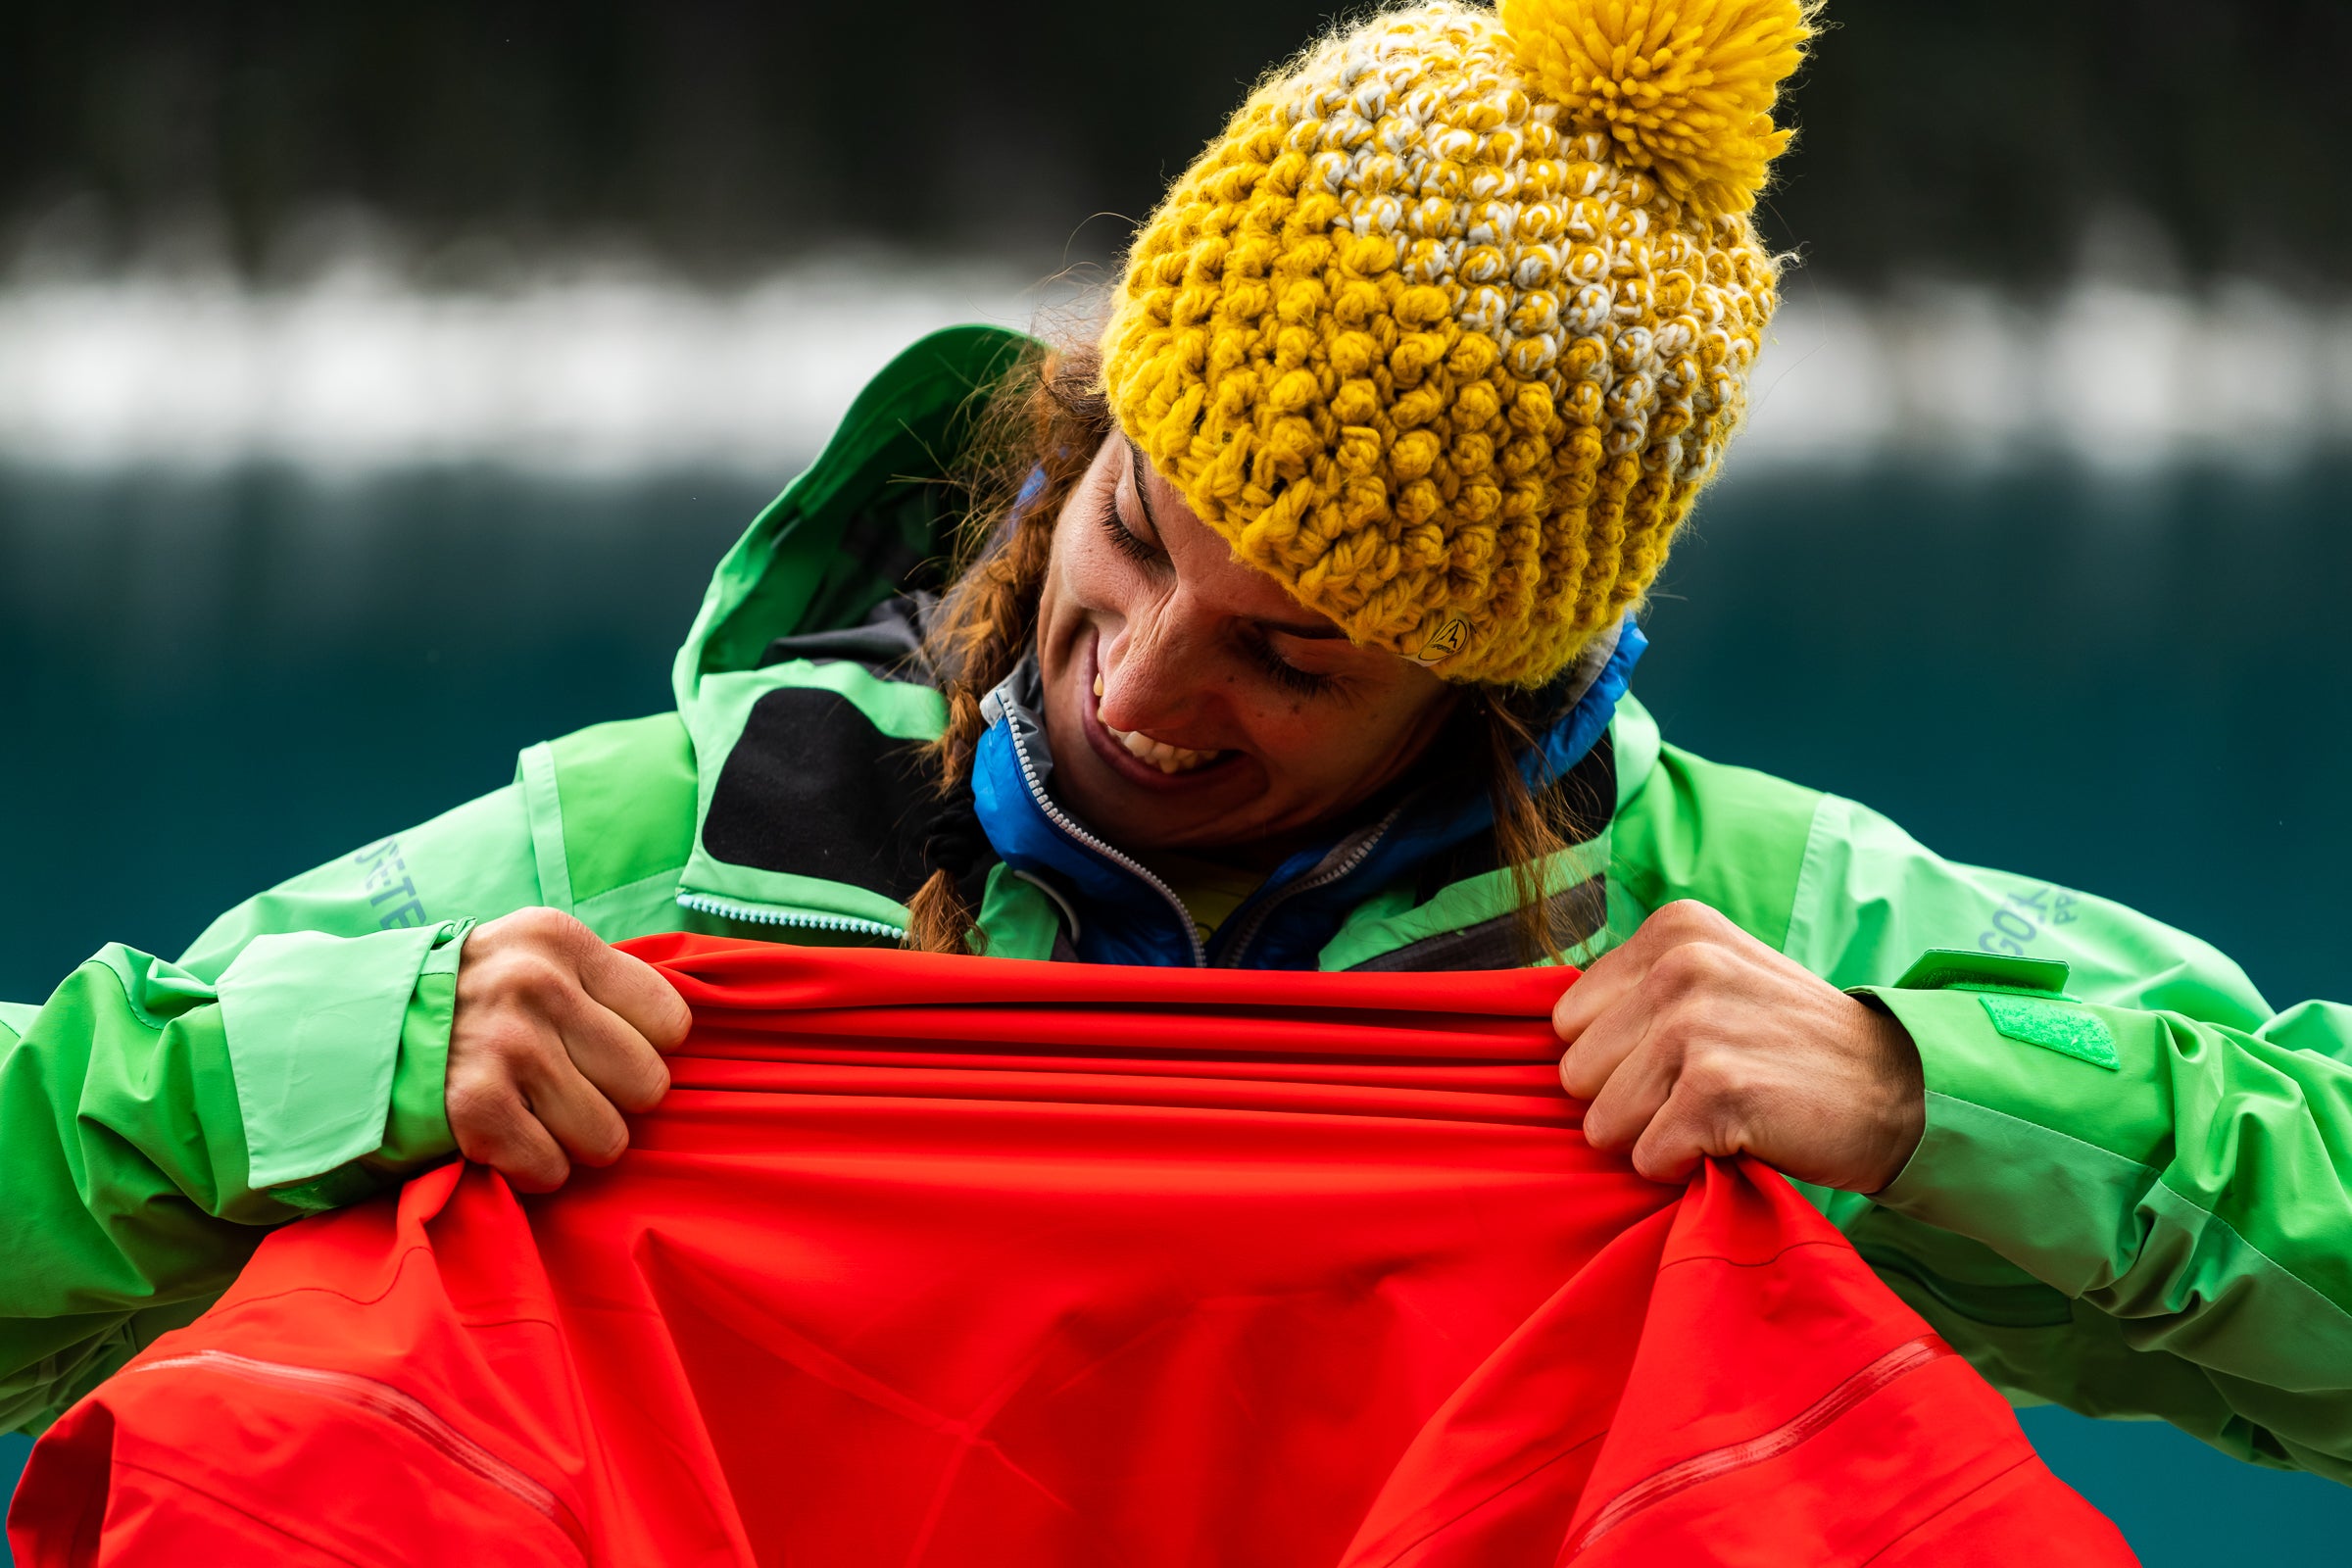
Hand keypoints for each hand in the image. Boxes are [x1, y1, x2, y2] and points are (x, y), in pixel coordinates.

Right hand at [444, 908, 691, 1191]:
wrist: (343, 1032)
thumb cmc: (462, 1003)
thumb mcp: (526, 957)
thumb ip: (596, 983)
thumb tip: (677, 1040)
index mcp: (559, 940)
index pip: (670, 1021)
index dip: (642, 1049)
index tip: (601, 1051)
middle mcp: (537, 985)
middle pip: (648, 1084)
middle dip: (613, 1101)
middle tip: (568, 1091)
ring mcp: (507, 1046)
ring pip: (609, 1136)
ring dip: (574, 1140)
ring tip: (535, 1115)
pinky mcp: (474, 1107)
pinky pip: (553, 1168)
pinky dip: (534, 1168)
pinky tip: (506, 1139)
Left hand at [1553, 901, 1924, 1191]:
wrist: (1901, 1091)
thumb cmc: (1791, 1048)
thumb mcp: (1716, 981)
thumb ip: (1636, 994)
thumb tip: (1547, 1035)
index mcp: (1674, 930)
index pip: (1568, 1020)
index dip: (1617, 1058)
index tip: (1683, 1059)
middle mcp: (1681, 964)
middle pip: (1575, 1073)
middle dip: (1629, 1101)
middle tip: (1703, 1092)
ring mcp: (1696, 1024)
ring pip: (1602, 1123)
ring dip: (1657, 1137)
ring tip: (1721, 1114)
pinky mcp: (1717, 1089)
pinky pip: (1647, 1158)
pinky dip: (1686, 1167)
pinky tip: (1737, 1138)